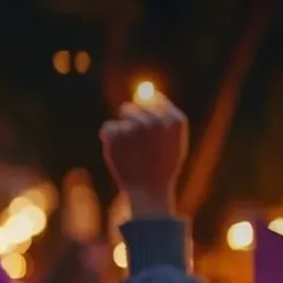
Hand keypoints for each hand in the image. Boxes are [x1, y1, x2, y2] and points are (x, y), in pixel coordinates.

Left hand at [100, 94, 187, 215]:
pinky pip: (109, 126)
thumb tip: (151, 93)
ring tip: (130, 148)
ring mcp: (135, 126)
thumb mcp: (174, 140)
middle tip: (137, 142)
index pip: (156, 99)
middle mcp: (156, 120)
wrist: (148, 189)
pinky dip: (108, 137)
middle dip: (132, 119)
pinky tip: (118, 151)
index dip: (149, 112)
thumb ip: (166, 115)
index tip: (147, 130)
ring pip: (123, 114)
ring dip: (122, 129)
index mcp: (174, 120)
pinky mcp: (117, 135)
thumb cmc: (163, 166)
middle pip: (134, 106)